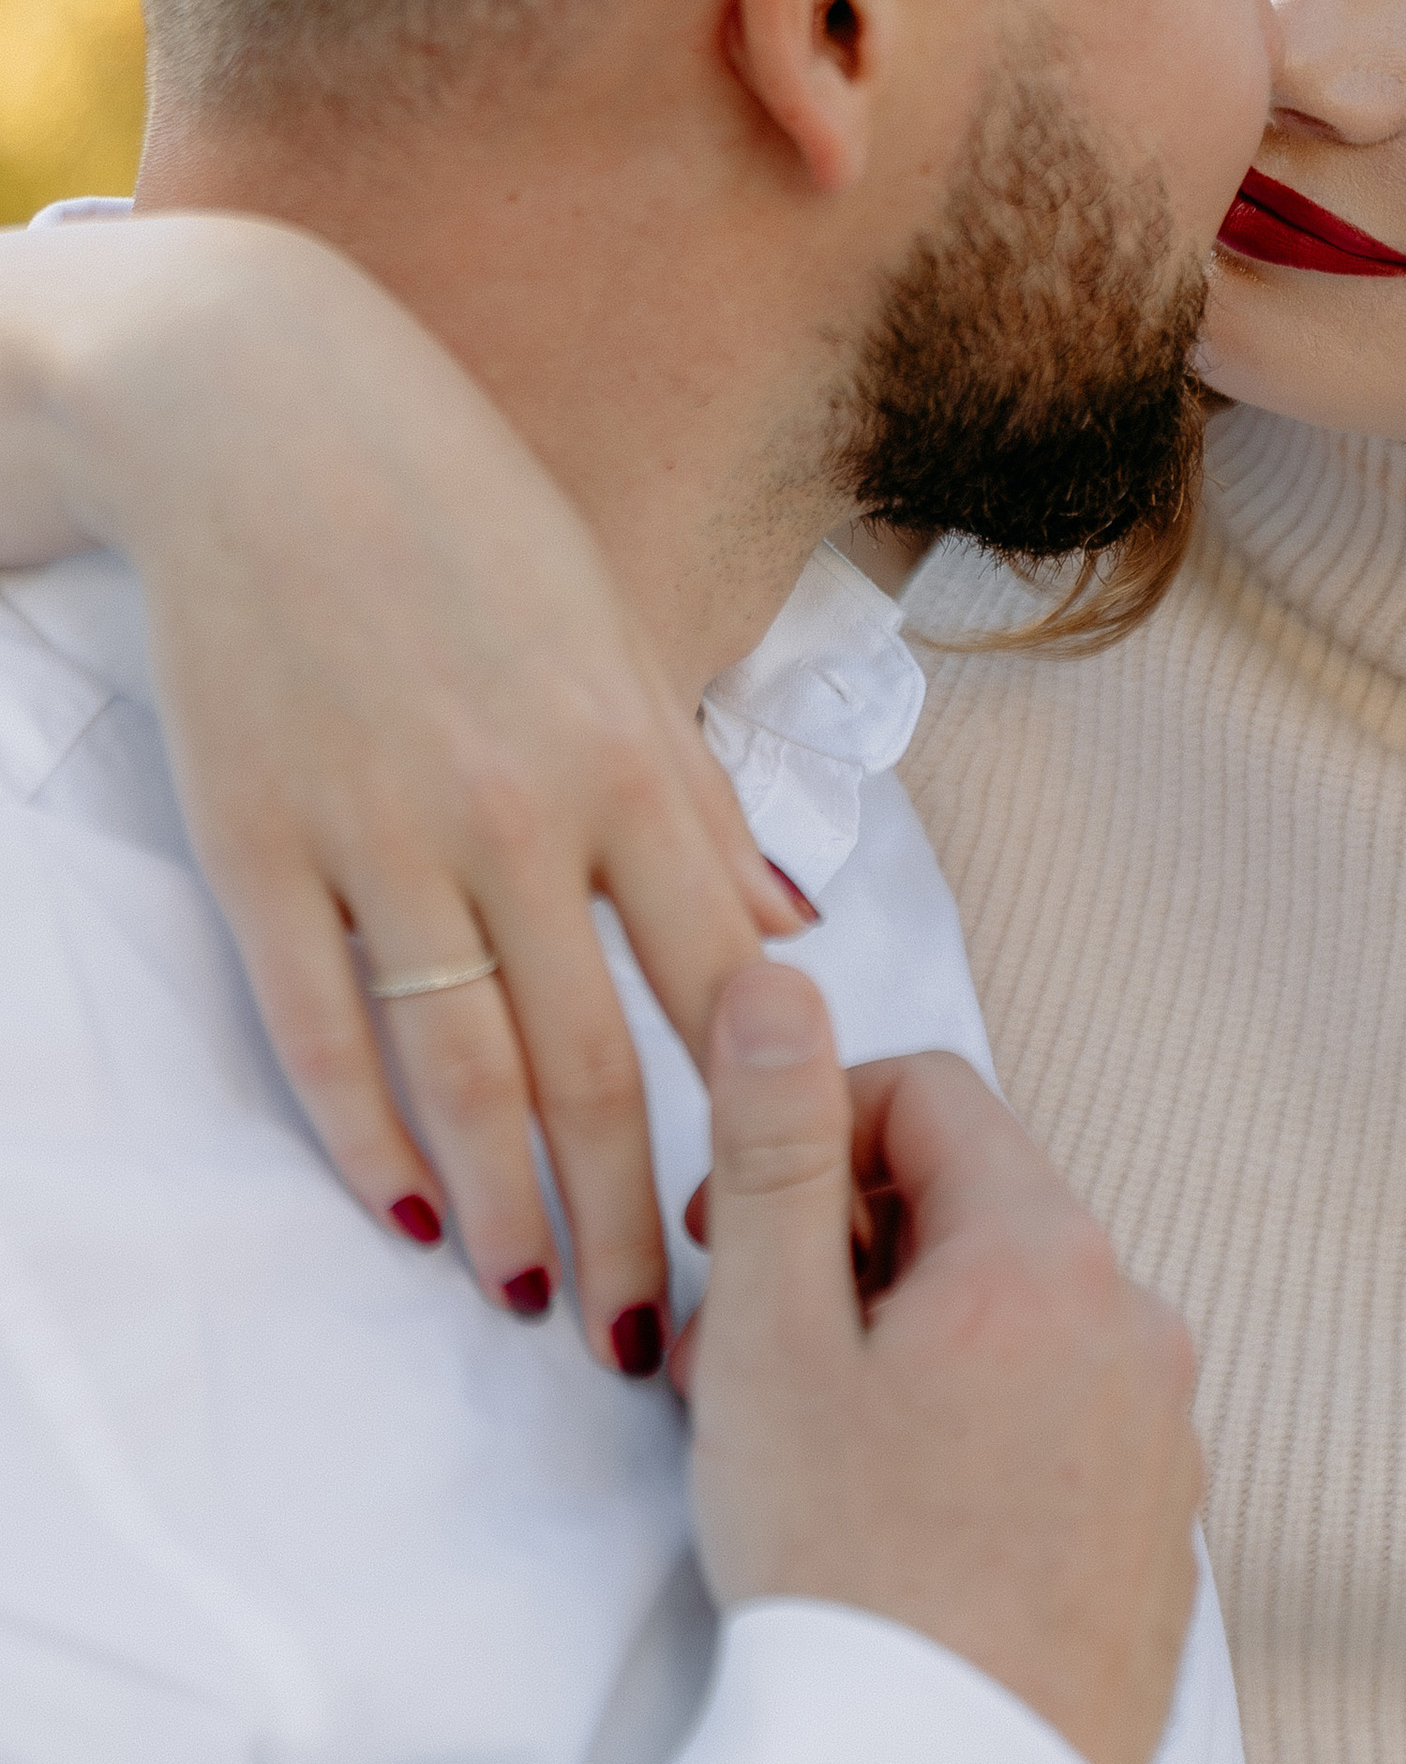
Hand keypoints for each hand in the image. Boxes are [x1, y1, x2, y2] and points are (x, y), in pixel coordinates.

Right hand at [18, 212, 797, 1359]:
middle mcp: (516, 812)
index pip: (714, 985)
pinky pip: (316, 1021)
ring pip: (460, 1068)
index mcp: (625, 759)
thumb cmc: (468, 519)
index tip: (787, 1225)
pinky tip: (399, 1211)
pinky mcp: (256, 841)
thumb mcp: (618, 636)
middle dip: (634, 1221)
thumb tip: (792, 936)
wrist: (265, 414)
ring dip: (505, 1208)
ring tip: (539, 1307)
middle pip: (592, 1064)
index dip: (753, 1120)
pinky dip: (359, 1128)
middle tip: (666, 1348)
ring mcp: (378, 832)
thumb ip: (696, 800)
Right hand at [687, 970, 1202, 1763]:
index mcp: (1047, 1253)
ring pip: (1013, 1321)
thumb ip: (771, 1145)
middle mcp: (1136, 1323)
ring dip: (901, 1344)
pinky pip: (1058, 1419)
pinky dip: (972, 1428)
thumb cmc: (844, 1573)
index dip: (813, 1133)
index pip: (928, 1093)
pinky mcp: (1160, 1528)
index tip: (732, 1231)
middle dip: (846, 1252)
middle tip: (738, 1356)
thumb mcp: (770, 1340)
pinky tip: (894, 1524)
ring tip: (805, 1450)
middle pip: (974, 1209)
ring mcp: (1163, 1432)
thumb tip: (774, 977)